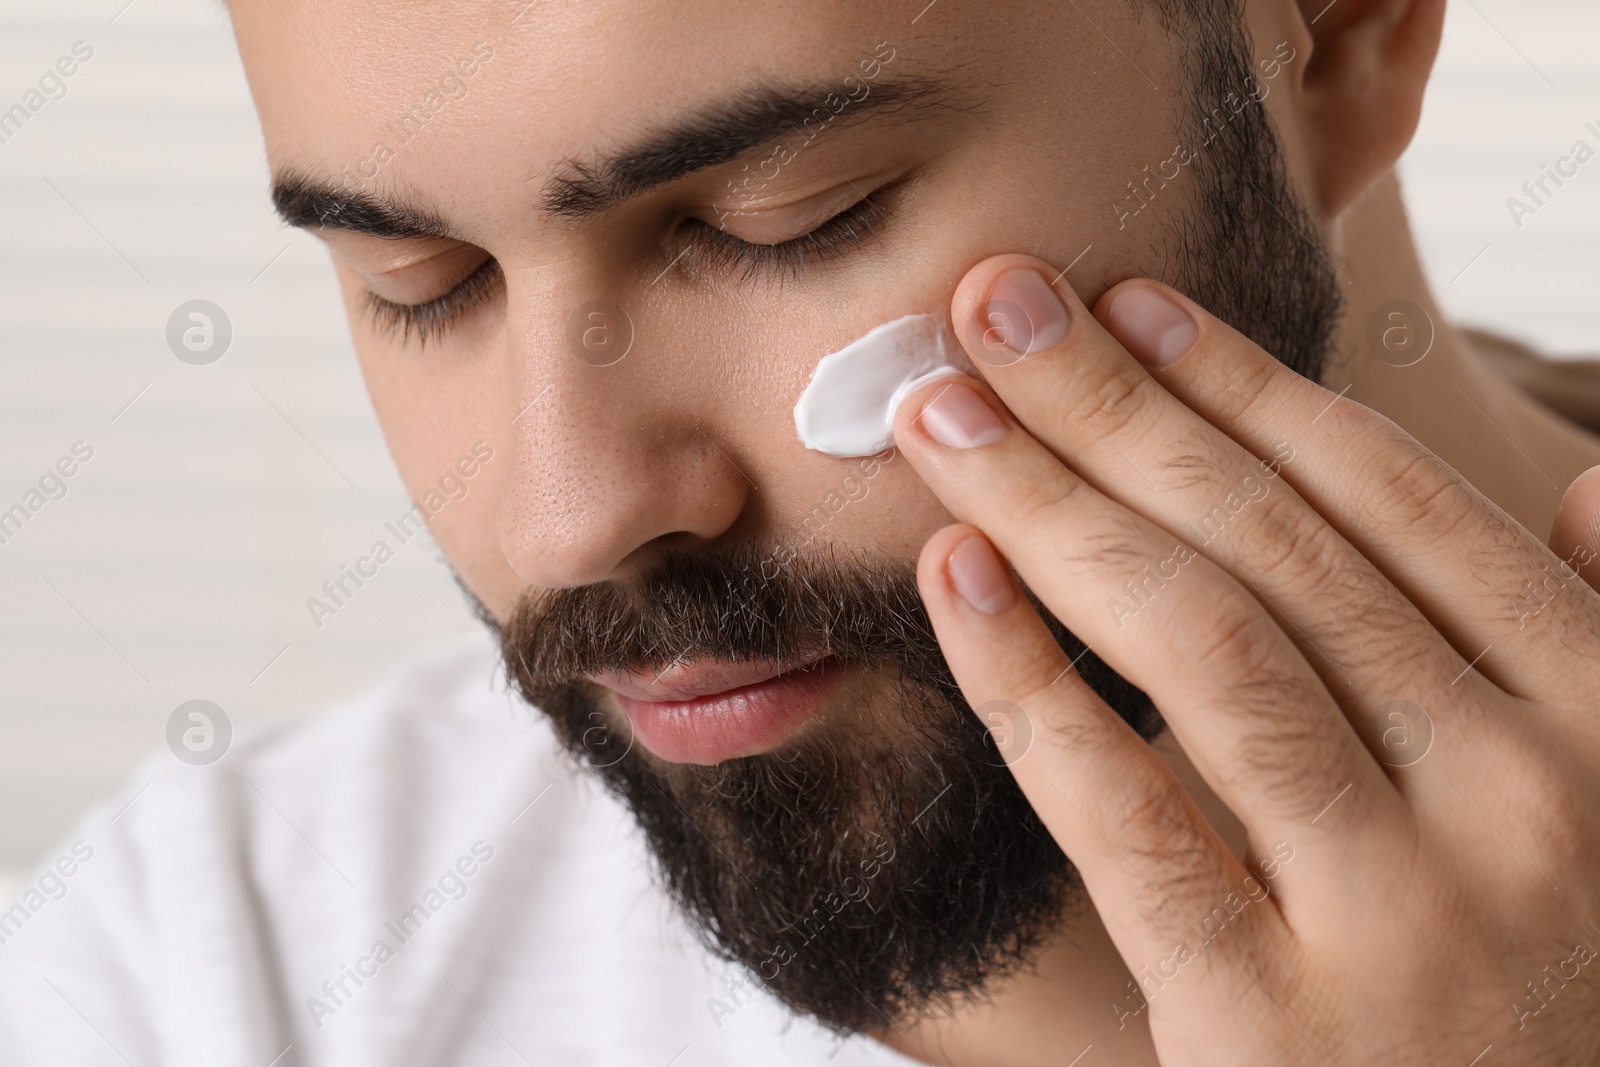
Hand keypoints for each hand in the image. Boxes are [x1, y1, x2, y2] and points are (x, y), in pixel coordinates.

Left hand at [892, 254, 1599, 1064]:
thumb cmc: (1561, 1009)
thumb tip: (1592, 490)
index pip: (1394, 507)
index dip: (1249, 387)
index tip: (1131, 304)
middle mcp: (1526, 802)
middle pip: (1275, 546)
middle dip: (1114, 405)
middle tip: (993, 303)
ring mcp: (1403, 918)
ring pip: (1200, 647)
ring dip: (1050, 506)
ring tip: (942, 416)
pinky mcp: (1272, 1029)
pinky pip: (1122, 812)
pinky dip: (1026, 680)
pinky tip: (952, 576)